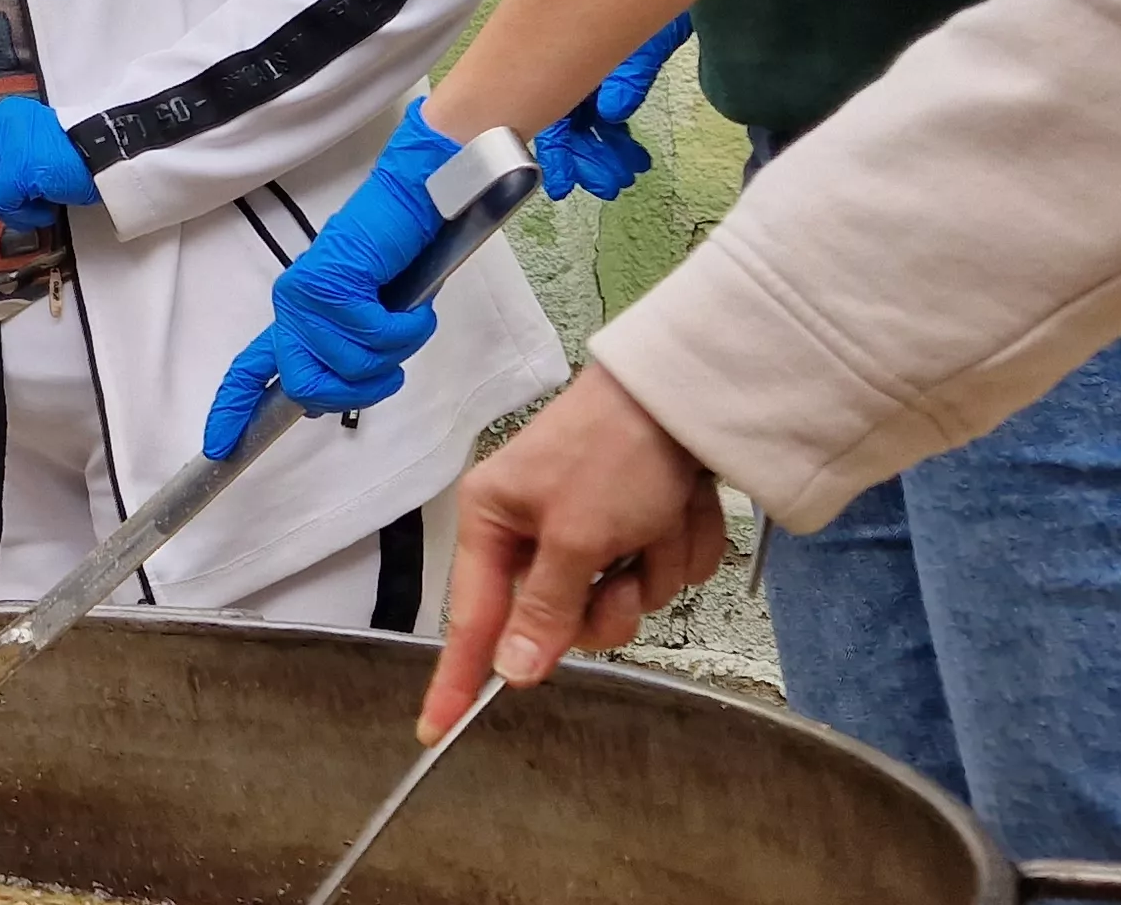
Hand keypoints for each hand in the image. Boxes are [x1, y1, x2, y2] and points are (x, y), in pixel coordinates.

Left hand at [0, 95, 96, 227]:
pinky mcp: (19, 168)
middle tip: (22, 206)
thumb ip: (3, 158)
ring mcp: (8, 145)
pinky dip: (26, 214)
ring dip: (15, 209)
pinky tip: (46, 209)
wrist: (107, 152)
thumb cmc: (74, 155)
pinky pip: (8, 204)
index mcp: (1, 116)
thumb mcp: (30, 146)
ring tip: (40, 206)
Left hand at [203, 101, 455, 458]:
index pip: (251, 369)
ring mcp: (307, 295)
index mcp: (294, 318)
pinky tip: (414, 309)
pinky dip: (406, 330)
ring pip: (349, 366)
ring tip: (405, 322)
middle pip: (308, 388)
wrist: (413, 203)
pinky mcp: (333, 282)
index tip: (219, 445)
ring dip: (392, 355)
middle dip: (356, 391)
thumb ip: (344, 356)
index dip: (233, 409)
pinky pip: (375, 336)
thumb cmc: (397, 262)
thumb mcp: (368, 321)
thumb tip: (333, 397)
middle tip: (388, 367)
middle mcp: (291, 307)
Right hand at [423, 363, 729, 738]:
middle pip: (564, 619)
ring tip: (661, 516)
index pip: (471, 619)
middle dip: (610, 598)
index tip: (433, 728)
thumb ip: (544, 610)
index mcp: (494, 520)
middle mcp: (535, 528)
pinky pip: (663, 569)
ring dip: (656, 565)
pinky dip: (681, 543)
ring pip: (626, 597)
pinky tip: (683, 503)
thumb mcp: (576, 537)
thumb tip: (511, 671)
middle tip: (627, 569)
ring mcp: (592, 527)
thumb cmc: (614, 450)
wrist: (687, 391)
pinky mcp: (640, 521)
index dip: (457, 677)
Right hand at [533, 14, 690, 201]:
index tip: (563, 185)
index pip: (552, 114)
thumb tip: (612, 113)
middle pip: (570, 125)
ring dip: (606, 152)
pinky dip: (622, 139)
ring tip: (628, 174)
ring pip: (592, 125)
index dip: (557, 152)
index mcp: (565, 58)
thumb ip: (628, 75)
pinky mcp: (620, 77)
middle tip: (611, 186)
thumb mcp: (644, 36)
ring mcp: (597, 74)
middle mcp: (575, 69)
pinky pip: (613, 116)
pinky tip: (637, 159)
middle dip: (587, 158)